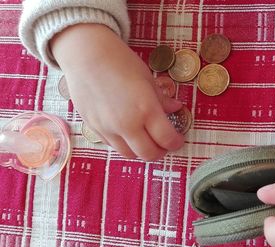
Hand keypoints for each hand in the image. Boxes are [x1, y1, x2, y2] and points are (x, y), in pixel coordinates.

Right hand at [51, 24, 183, 160]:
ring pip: (130, 154)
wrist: (85, 55)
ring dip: (142, 151)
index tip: (178, 140)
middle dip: (161, 152)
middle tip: (165, 144)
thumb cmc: (120, 62)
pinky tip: (128, 133)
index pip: (166, 139)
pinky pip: (113, 145)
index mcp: (146, 109)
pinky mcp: (94, 128)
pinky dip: (124, 144)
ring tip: (147, 140)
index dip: (176, 142)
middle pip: (149, 154)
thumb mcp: (147, 78)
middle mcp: (128, 124)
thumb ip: (162, 98)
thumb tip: (176, 108)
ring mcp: (109, 129)